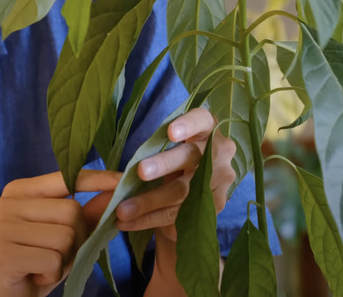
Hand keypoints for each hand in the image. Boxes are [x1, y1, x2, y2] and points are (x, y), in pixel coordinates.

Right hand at [0, 170, 119, 296]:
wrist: (7, 296)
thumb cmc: (38, 261)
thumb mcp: (66, 234)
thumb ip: (88, 211)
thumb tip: (116, 189)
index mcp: (19, 190)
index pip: (66, 177)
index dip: (97, 180)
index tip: (121, 179)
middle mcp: (5, 203)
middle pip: (71, 211)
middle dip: (76, 239)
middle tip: (56, 254)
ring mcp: (1, 228)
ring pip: (65, 236)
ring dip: (65, 258)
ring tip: (45, 264)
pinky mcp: (4, 254)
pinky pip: (53, 259)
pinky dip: (54, 273)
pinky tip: (37, 275)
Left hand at [114, 108, 236, 295]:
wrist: (194, 189)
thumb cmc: (175, 159)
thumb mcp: (169, 148)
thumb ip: (155, 150)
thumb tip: (122, 174)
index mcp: (207, 128)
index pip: (202, 120)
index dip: (188, 125)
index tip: (170, 133)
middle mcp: (220, 151)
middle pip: (192, 157)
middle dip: (164, 164)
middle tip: (140, 171)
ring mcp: (221, 179)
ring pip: (183, 190)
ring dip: (150, 200)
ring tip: (123, 210)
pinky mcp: (215, 205)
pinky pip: (180, 213)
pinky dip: (151, 218)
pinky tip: (129, 222)